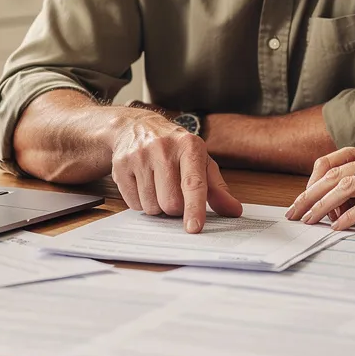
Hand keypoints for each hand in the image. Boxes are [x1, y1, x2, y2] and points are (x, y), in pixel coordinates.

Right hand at [109, 109, 241, 232]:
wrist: (136, 127)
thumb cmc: (175, 149)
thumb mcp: (200, 161)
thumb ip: (217, 188)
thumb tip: (234, 211)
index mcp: (189, 146)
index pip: (193, 183)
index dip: (194, 208)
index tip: (194, 228)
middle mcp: (163, 148)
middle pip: (171, 203)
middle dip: (175, 208)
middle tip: (175, 193)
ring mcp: (139, 156)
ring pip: (152, 207)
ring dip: (157, 206)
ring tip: (157, 185)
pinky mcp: (120, 166)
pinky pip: (134, 204)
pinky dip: (141, 202)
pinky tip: (143, 184)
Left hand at [284, 146, 354, 229]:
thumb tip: (342, 205)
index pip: (335, 161)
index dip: (315, 179)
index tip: (302, 198)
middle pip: (334, 174)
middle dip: (310, 194)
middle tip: (294, 212)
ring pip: (346, 186)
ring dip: (323, 205)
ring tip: (309, 220)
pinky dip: (349, 215)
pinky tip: (337, 226)